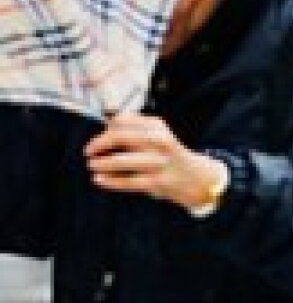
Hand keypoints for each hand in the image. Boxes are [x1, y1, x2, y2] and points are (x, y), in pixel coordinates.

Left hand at [85, 113, 227, 211]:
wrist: (194, 177)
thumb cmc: (167, 154)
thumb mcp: (157, 134)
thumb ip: (134, 127)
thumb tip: (106, 125)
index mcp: (158, 127)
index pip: (124, 120)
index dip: (106, 129)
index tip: (98, 139)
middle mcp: (160, 141)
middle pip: (121, 136)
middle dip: (100, 143)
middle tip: (88, 151)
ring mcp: (159, 162)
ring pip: (122, 161)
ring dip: (102, 163)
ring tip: (92, 165)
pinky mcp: (157, 182)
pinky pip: (127, 181)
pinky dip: (110, 180)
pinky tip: (99, 179)